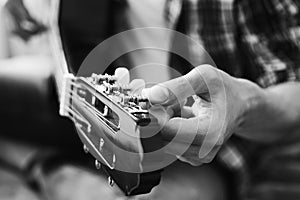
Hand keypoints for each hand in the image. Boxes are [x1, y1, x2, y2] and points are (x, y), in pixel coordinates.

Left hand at [142, 65, 261, 165]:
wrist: (240, 105)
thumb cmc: (224, 89)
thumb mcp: (203, 78)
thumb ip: (176, 87)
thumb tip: (150, 96)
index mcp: (211, 131)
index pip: (168, 129)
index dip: (158, 112)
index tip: (160, 97)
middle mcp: (205, 149)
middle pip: (164, 135)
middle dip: (163, 115)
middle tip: (177, 100)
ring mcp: (198, 156)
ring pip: (164, 140)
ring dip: (167, 121)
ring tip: (184, 108)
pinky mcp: (191, 156)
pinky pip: (169, 143)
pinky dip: (171, 128)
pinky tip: (184, 118)